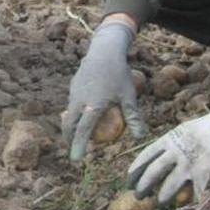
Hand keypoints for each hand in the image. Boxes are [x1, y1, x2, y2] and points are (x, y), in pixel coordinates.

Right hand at [61, 20, 147, 160]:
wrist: (105, 50)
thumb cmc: (119, 74)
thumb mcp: (128, 95)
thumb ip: (133, 116)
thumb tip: (141, 136)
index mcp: (93, 106)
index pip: (83, 131)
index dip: (78, 146)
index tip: (76, 159)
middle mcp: (79, 101)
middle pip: (69, 125)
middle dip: (69, 139)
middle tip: (73, 148)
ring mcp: (74, 92)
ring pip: (69, 114)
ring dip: (71, 125)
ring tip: (77, 134)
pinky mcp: (73, 85)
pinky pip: (72, 103)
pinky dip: (74, 112)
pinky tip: (83, 112)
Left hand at [128, 98, 209, 203]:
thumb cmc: (208, 126)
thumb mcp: (184, 130)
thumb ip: (172, 144)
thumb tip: (159, 157)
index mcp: (170, 139)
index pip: (147, 154)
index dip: (136, 168)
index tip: (129, 178)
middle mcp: (176, 151)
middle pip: (154, 171)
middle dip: (144, 185)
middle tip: (138, 195)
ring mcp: (190, 162)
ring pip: (171, 184)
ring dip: (163, 196)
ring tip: (159, 203)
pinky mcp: (205, 170)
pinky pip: (196, 190)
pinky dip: (193, 200)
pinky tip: (189, 208)